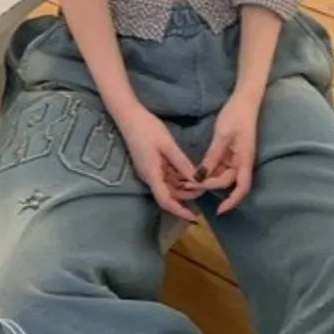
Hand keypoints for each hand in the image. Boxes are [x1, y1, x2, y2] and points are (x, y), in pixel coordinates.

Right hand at [116, 105, 200, 222]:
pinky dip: (178, 178)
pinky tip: (189, 174)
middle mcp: (149, 176)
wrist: (129, 116)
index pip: (165, 200)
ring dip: (183, 187)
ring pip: (168, 186)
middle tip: (204, 191)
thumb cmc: (147, 128)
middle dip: (186, 196)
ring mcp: (149, 171)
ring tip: (200, 184)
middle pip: (168, 194)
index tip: (194, 217)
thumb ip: (182, 163)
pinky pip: (165, 177)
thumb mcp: (168, 145)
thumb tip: (197, 179)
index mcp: (151, 174)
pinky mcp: (151, 165)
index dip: (179, 211)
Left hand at [196, 91, 261, 214]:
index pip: (242, 187)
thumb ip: (213, 156)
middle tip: (191, 188)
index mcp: (245, 160)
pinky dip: (210, 170)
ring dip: (209, 179)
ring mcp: (237, 157)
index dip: (232, 201)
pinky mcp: (231, 152)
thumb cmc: (236, 115)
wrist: (244, 100)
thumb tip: (201, 176)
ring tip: (190, 181)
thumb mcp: (222, 135)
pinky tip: (197, 171)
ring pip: (223, 175)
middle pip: (228, 182)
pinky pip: (221, 166)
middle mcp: (242, 162)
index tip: (219, 210)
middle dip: (211, 187)